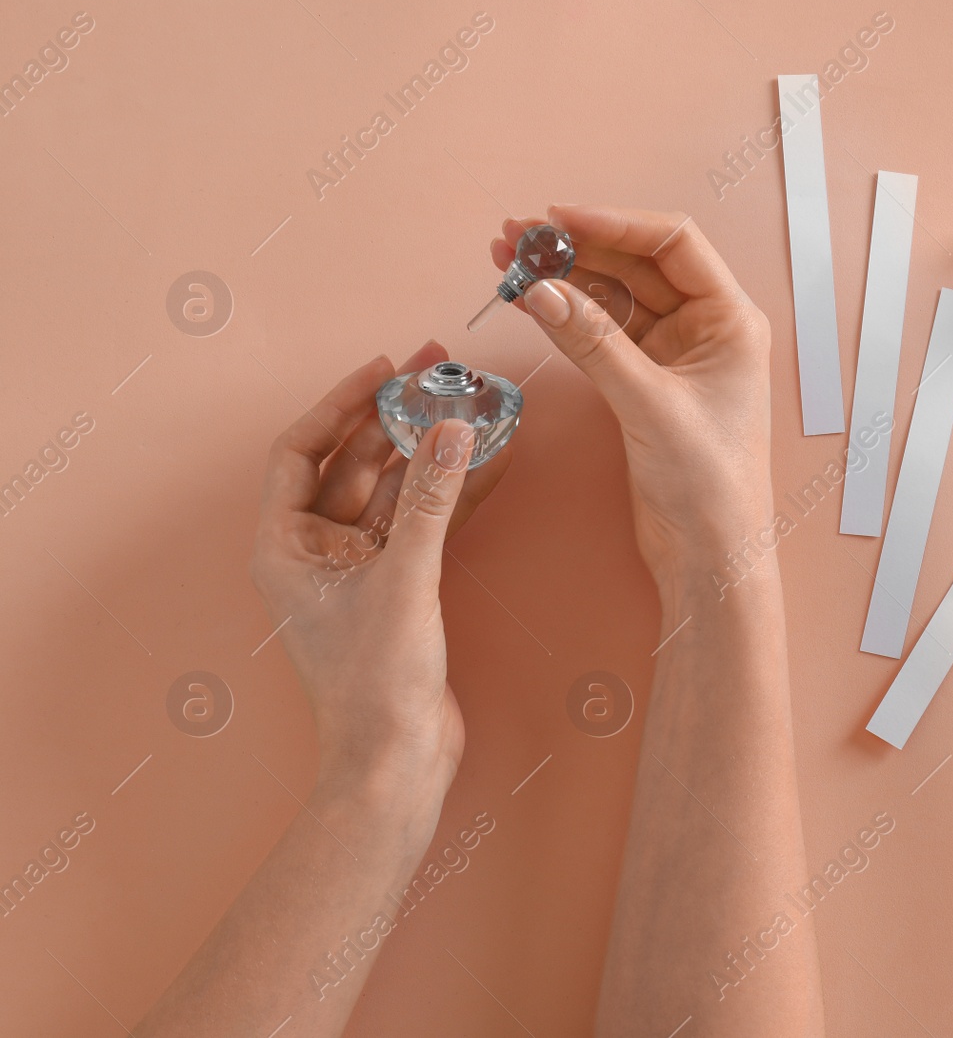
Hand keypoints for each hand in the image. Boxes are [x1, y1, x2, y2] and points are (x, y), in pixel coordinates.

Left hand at [248, 342, 510, 804]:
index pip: (300, 450)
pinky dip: (453, 496)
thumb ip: (433, 500)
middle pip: (352, 463)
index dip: (339, 404)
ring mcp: (357, 570)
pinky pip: (424, 525)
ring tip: (471, 409)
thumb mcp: (404, 578)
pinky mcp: (398, 589)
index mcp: (284, 545)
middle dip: (394, 419)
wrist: (397, 760)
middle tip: (437, 374)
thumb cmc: (374, 682)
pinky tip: (490, 464)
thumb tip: (454, 428)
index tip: (384, 369)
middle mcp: (314, 552)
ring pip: (394, 491)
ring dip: (430, 454)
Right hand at [491, 206, 771, 592]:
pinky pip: (603, 332)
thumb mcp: (648, 404)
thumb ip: (592, 342)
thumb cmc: (708, 485)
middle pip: (637, 264)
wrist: (709, 556)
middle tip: (517, 238)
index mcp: (731, 320)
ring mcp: (675, 355)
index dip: (613, 223)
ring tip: (509, 260)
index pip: (672, 243)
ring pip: (614, 297)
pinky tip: (531, 298)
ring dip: (565, 278)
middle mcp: (707, 329)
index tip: (558, 218)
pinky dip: (567, 315)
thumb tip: (539, 289)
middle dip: (577, 247)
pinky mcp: (647, 383)